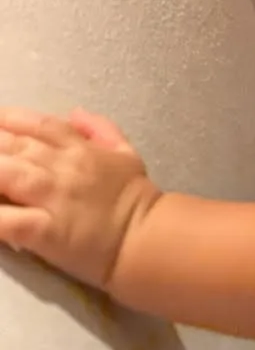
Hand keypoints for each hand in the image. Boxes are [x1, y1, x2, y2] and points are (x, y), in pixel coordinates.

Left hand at [0, 108, 159, 290]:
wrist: (145, 237)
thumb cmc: (134, 196)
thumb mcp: (125, 152)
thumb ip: (100, 128)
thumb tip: (73, 111)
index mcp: (79, 148)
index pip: (37, 124)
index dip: (7, 119)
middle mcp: (63, 167)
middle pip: (14, 146)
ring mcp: (53, 198)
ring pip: (8, 176)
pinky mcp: (46, 232)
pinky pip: (9, 221)